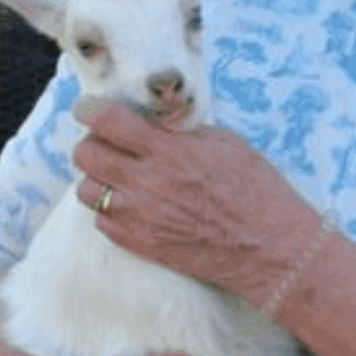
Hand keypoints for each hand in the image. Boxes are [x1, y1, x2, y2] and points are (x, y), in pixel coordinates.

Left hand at [70, 98, 314, 303]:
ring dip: (96, 178)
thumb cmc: (256, 190)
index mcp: (169, 150)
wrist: (271, 247)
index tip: (88, 108)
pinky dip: (110, 210)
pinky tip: (132, 205)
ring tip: (117, 177)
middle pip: (85, 154)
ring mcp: (141, 217)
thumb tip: (154, 121)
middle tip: (106, 143)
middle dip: (91, 142)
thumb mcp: (225, 142)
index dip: (89, 109)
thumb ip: (182, 131)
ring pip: (85, 190)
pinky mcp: (141, 244)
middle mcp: (148, 182)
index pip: (107, 120)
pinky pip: (101, 222)